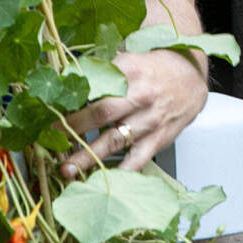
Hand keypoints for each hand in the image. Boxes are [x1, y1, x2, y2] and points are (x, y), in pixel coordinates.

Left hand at [59, 47, 208, 176]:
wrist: (191, 77)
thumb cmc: (154, 68)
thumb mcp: (130, 59)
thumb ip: (101, 70)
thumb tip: (65, 80)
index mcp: (130, 69)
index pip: (94, 83)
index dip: (72, 97)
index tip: (51, 106)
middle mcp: (140, 94)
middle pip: (102, 111)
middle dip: (74, 126)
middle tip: (52, 136)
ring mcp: (150, 119)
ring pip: (114, 140)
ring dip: (88, 157)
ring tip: (67, 169)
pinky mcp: (159, 138)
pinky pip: (137, 159)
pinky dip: (120, 173)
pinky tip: (102, 182)